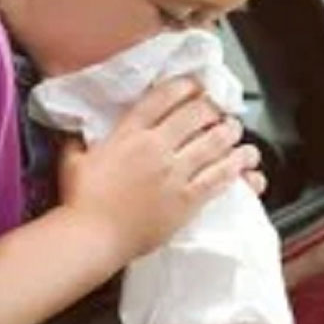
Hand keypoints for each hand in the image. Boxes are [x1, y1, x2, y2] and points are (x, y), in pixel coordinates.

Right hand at [56, 78, 260, 258]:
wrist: (92, 237)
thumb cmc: (80, 201)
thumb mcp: (74, 159)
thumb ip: (79, 140)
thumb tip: (76, 129)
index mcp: (129, 133)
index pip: (164, 97)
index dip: (186, 86)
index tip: (196, 86)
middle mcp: (156, 146)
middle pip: (197, 114)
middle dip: (213, 108)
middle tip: (220, 110)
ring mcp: (175, 173)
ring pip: (215, 142)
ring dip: (231, 134)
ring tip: (236, 132)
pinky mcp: (187, 200)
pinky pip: (221, 178)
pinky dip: (239, 170)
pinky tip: (249, 167)